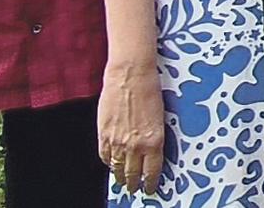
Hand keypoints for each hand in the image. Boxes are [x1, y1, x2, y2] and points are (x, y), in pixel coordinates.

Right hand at [97, 59, 165, 194]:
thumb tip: (151, 151)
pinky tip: (111, 164)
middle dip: (134, 184)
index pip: (152, 171)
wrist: (131, 75)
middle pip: (133, 174)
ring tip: (123, 181)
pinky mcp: (103, 134)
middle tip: (135, 189)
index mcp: (154, 141)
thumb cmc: (150, 89)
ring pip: (117, 168)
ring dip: (120, 177)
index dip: (150, 183)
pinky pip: (104, 156)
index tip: (150, 189)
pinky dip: (108, 162)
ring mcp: (117, 141)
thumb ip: (153, 137)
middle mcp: (135, 145)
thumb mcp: (160, 117)